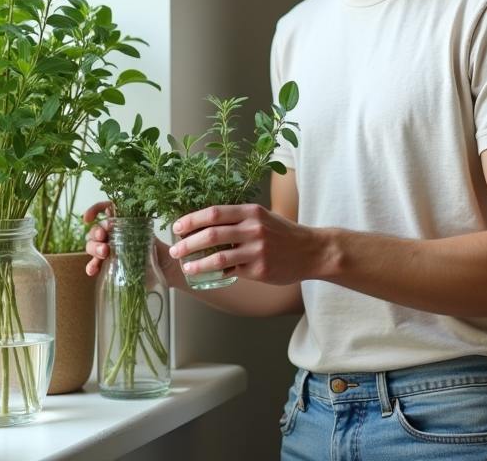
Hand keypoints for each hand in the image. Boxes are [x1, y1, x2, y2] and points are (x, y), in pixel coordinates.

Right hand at [83, 201, 182, 284]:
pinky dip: (92, 266)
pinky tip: (92, 271)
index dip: (95, 210)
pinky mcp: (112, 266)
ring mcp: (112, 250)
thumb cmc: (163, 252)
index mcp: (127, 223)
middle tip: (103, 239)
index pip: (107, 210)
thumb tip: (125, 223)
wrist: (170, 273)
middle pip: (98, 229)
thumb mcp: (153, 239)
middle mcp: (117, 235)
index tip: (88, 218)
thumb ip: (139, 231)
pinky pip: (96, 264)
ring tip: (103, 254)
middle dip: (96, 232)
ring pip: (94, 245)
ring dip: (94, 248)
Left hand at [168, 204, 313, 286]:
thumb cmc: (282, 234)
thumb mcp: (261, 217)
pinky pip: (232, 272)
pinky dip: (217, 273)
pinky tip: (208, 274)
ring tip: (186, 266)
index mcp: (251, 212)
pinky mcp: (261, 270)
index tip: (177, 227)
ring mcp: (257, 250)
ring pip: (219, 258)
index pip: (214, 213)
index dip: (192, 220)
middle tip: (175, 250)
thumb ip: (237, 220)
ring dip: (198, 263)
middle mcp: (254, 229)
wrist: (311, 251)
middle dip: (188, 243)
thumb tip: (203, 226)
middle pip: (212, 235)